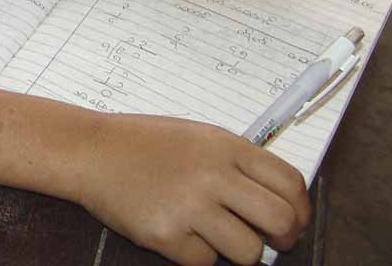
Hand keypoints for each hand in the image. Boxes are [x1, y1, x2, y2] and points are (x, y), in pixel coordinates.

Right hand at [77, 114, 309, 265]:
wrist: (91, 151)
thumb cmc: (143, 144)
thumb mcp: (197, 137)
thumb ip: (236, 163)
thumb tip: (280, 203)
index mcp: (225, 147)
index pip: (291, 183)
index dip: (300, 210)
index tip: (294, 222)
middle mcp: (212, 175)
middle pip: (280, 221)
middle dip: (283, 239)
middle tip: (269, 241)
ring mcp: (189, 206)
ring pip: (248, 252)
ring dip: (237, 250)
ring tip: (214, 234)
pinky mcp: (165, 235)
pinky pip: (204, 262)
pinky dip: (195, 254)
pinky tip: (177, 231)